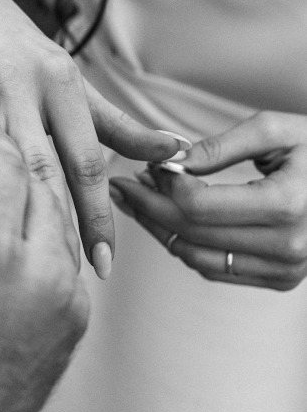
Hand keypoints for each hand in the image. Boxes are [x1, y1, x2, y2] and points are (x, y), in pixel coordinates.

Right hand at [0, 0, 182, 278]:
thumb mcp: (71, 83)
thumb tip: (175, 152)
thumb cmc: (20, 51)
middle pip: (38, 166)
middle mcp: (18, 84)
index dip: (98, 217)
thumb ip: (119, 125)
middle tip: (55, 280)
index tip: (104, 265)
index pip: (86, 161)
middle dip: (50, 228)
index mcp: (59, 82)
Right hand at [0, 127, 88, 411]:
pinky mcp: (76, 324)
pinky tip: (10, 251)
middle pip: (40, 183)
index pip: (4, 159)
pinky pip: (66, 262)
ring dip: (31, 203)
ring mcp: (68, 298)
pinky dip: (42, 244)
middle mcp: (42, 267)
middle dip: (11, 167)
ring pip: (60, 220)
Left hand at [109, 111, 306, 289]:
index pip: (198, 205)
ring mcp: (285, 269)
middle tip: (123, 186)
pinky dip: (185, 246)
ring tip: (140, 201)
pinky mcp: (280, 280)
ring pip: (195, 256)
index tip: (143, 166)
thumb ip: (220, 147)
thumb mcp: (277, 131)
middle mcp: (288, 245)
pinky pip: (214, 268)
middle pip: (190, 232)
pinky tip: (169, 222)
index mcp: (288, 203)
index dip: (162, 186)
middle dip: (148, 208)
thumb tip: (169, 162)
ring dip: (160, 230)